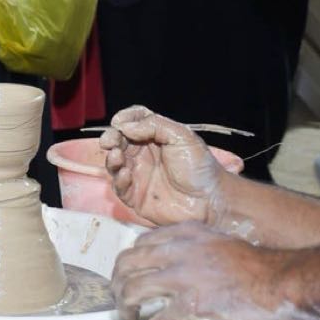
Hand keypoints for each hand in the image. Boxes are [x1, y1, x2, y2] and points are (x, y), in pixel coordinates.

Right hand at [101, 106, 233, 226]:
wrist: (210, 200)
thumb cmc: (199, 167)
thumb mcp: (181, 136)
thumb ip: (154, 125)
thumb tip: (125, 126)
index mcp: (156, 138)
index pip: (134, 122)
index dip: (125, 119)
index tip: (119, 121)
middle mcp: (145, 155)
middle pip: (120, 141)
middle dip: (112, 138)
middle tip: (109, 141)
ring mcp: (139, 176)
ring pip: (116, 164)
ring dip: (112, 159)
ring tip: (117, 156)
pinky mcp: (136, 197)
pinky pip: (120, 188)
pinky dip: (119, 180)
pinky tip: (126, 175)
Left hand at [112, 222, 303, 319]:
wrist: (283, 282)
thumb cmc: (257, 269)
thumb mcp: (218, 246)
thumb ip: (191, 253)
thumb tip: (172, 276)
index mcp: (186, 234)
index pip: (140, 243)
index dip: (129, 264)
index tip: (128, 279)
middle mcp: (178, 251)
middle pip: (127, 264)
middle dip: (117, 287)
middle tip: (122, 305)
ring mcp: (183, 277)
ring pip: (132, 291)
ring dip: (125, 312)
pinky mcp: (191, 305)